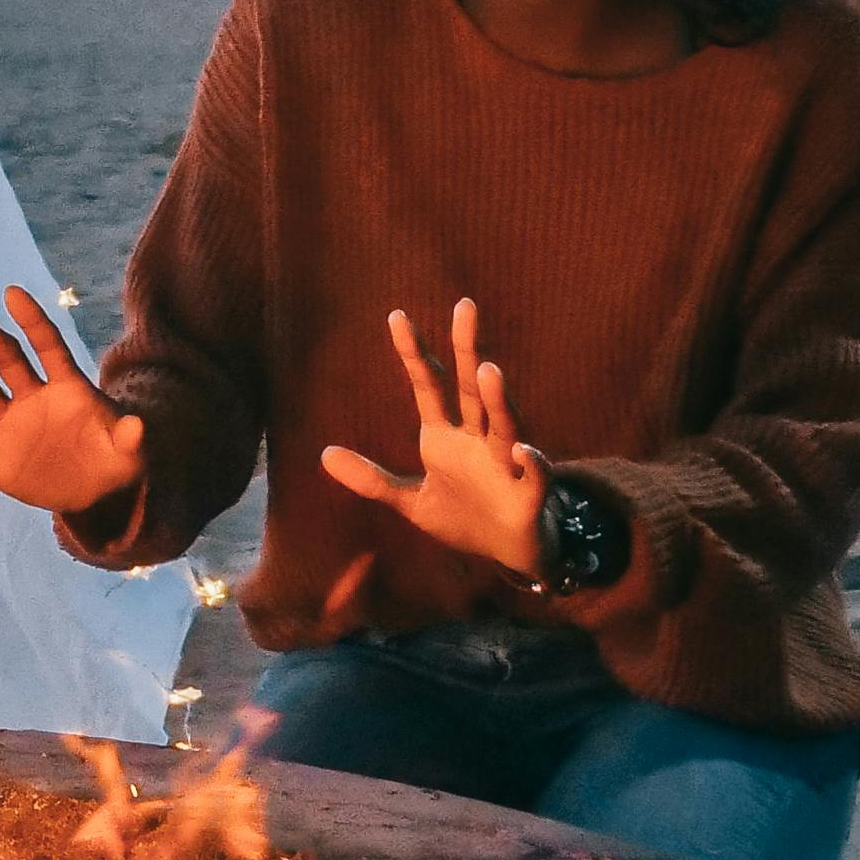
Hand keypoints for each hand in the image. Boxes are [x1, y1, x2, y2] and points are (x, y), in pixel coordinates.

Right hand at [0, 285, 147, 516]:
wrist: (92, 494)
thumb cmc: (115, 462)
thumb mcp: (129, 454)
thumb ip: (129, 438)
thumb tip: (139, 425)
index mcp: (66, 388)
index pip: (48, 346)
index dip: (32, 320)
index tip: (12, 294)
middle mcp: (33, 398)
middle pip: (9, 361)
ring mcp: (11, 425)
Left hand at [316, 300, 545, 579]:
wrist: (505, 553)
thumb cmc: (463, 517)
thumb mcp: (411, 501)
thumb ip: (373, 480)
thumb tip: (324, 453)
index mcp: (446, 437)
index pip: (428, 385)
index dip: (413, 353)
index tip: (396, 316)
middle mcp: (478, 438)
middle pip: (470, 388)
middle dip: (467, 348)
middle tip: (463, 306)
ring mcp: (507, 462)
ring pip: (505, 424)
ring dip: (497, 400)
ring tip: (488, 371)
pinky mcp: (530, 492)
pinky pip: (535, 473)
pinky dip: (532, 462)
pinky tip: (524, 451)